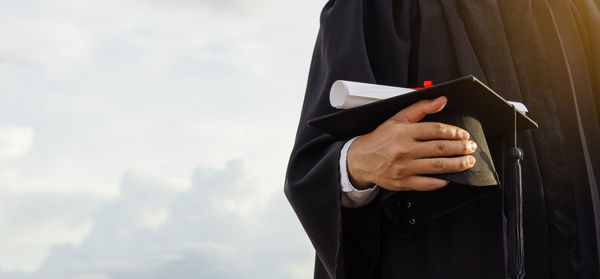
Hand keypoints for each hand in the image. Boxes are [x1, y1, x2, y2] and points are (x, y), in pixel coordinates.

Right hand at [347, 96, 476, 190]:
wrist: (361, 160)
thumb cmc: (380, 139)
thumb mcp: (397, 118)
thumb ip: (420, 108)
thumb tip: (441, 100)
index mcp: (403, 132)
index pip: (435, 130)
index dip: (454, 132)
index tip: (463, 135)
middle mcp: (404, 150)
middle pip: (440, 148)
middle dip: (460, 148)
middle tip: (470, 147)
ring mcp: (404, 167)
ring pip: (438, 166)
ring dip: (457, 164)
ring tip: (468, 161)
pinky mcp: (403, 182)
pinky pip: (428, 183)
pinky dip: (442, 181)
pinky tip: (450, 177)